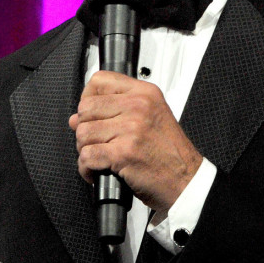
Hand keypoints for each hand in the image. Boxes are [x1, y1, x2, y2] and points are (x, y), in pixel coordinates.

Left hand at [69, 71, 201, 213]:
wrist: (186, 181)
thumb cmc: (171, 154)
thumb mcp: (151, 119)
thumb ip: (116, 112)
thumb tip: (76, 118)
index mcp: (145, 93)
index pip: (100, 81)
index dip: (88, 98)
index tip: (92, 113)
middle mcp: (138, 107)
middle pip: (86, 108)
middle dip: (85, 129)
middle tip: (96, 142)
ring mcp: (131, 129)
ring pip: (83, 133)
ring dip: (85, 150)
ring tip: (98, 158)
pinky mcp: (123, 153)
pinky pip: (87, 156)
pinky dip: (86, 169)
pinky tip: (97, 172)